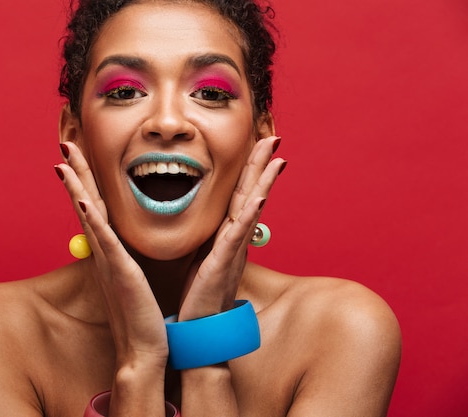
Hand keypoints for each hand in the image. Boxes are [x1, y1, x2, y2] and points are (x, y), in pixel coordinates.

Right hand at [56, 142, 168, 367]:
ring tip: (64, 159)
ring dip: (76, 185)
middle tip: (65, 144)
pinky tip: (80, 196)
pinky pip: (102, 238)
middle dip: (76, 173)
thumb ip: (129, 259)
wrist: (144, 350)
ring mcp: (108, 260)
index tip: (79, 156)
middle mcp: (104, 252)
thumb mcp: (135, 279)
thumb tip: (129, 247)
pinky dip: (90, 216)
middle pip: (86, 204)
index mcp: (111, 252)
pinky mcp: (118, 271)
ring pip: (88, 214)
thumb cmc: (143, 315)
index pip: (96, 209)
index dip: (85, 181)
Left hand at [178, 136, 285, 320]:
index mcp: (227, 236)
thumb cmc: (199, 294)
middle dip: (262, 165)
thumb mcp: (203, 258)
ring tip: (275, 157)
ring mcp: (232, 249)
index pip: (241, 196)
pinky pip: (238, 233)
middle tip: (274, 137)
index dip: (250, 170)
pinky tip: (261, 195)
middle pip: (251, 194)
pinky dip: (250, 213)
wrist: (200, 328)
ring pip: (250, 208)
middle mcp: (235, 239)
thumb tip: (211, 225)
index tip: (257, 144)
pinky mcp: (223, 262)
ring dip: (263, 181)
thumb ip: (210, 239)